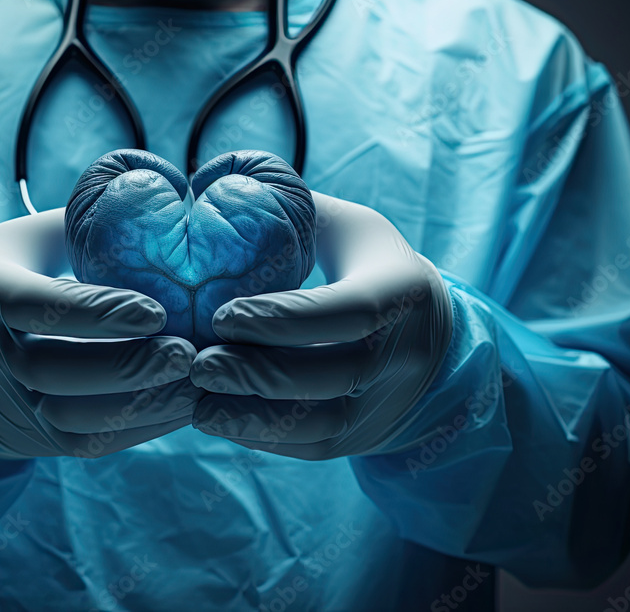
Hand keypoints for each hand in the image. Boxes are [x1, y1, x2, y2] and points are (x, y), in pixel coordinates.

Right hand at [0, 209, 198, 458]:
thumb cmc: (19, 271)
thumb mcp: (35, 238)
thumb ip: (87, 225)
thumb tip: (168, 198)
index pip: (32, 305)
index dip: (95, 312)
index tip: (157, 312)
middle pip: (51, 371)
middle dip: (127, 366)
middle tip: (189, 352)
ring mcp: (1, 404)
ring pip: (70, 419)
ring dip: (141, 404)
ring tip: (194, 380)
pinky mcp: (29, 440)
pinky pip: (86, 444)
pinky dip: (139, 429)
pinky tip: (181, 405)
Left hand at [189, 192, 452, 458]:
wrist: (433, 340)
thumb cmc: (371, 268)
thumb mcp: (349, 229)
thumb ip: (293, 211)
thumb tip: (210, 181)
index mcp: (404, 291)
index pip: (349, 312)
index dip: (284, 319)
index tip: (220, 315)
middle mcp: (405, 355)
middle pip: (333, 375)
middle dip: (257, 373)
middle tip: (196, 363)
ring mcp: (389, 404)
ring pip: (321, 425)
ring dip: (251, 416)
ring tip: (196, 399)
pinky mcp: (365, 438)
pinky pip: (312, 449)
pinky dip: (261, 438)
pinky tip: (218, 418)